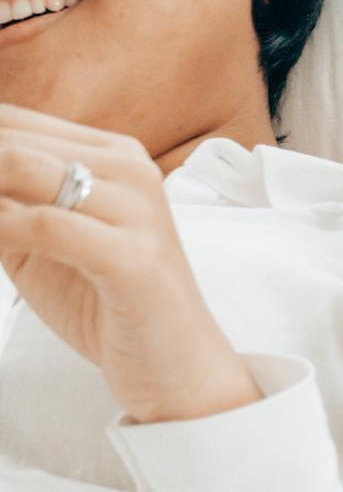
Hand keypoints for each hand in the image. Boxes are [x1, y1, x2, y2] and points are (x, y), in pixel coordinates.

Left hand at [0, 106, 259, 422]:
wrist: (176, 369)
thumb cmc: (109, 307)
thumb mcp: (42, 246)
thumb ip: (5, 207)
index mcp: (113, 156)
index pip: (14, 122)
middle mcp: (129, 169)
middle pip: (13, 141)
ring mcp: (136, 209)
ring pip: (21, 167)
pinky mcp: (133, 257)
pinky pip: (44, 224)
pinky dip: (1, 230)